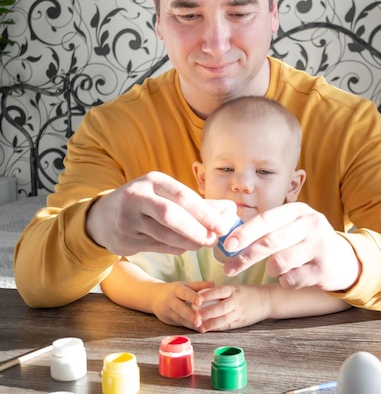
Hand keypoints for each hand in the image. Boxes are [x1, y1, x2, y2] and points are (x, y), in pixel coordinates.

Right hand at [86, 171, 237, 255]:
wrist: (102, 217)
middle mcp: (137, 197)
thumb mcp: (166, 193)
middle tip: (213, 239)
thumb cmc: (147, 202)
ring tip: (203, 244)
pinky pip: (157, 247)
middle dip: (196, 229)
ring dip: (188, 243)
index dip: (205, 213)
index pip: (183, 196)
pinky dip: (175, 248)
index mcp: (152, 181)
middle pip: (171, 215)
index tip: (223, 225)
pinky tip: (185, 247)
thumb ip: (197, 202)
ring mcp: (128, 219)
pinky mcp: (124, 239)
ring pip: (164, 235)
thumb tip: (229, 211)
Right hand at [149, 281, 213, 330]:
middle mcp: (170, 301)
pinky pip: (180, 324)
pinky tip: (198, 329)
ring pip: (179, 318)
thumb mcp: (185, 285)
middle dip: (190, 315)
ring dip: (190, 324)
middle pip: (180, 308)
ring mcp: (168, 312)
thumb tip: (213, 283)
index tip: (200, 302)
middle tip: (199, 321)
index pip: (184, 293)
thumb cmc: (174, 290)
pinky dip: (189, 327)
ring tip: (201, 327)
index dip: (192, 297)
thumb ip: (199, 285)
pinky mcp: (168, 320)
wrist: (154, 297)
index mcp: (176, 290)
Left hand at [192, 285, 270, 331]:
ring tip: (200, 327)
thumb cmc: (247, 293)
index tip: (197, 299)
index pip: (219, 291)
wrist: (266, 300)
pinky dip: (218, 328)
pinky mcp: (241, 322)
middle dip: (207, 313)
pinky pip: (228, 326)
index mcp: (234, 290)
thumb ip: (221, 292)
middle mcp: (236, 301)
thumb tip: (201, 295)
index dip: (208, 295)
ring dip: (211, 324)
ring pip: (224, 319)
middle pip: (221, 308)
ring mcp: (239, 312)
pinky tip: (209, 329)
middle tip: (195, 316)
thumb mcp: (235, 288)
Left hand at [222, 202, 360, 292]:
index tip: (228, 244)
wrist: (344, 260)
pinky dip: (285, 281)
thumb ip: (269, 229)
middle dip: (245, 257)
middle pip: (269, 242)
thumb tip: (232, 238)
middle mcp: (311, 224)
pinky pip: (290, 280)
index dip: (245, 232)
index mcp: (299, 211)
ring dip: (270, 270)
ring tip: (276, 269)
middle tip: (230, 268)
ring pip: (278, 263)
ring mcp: (319, 246)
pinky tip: (293, 276)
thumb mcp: (294, 227)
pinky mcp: (323, 269)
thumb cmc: (308, 243)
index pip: (266, 219)